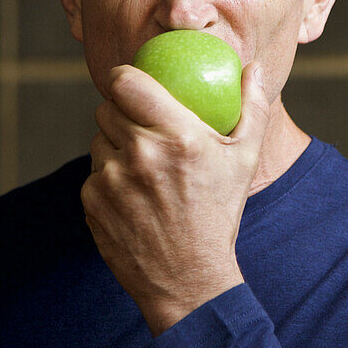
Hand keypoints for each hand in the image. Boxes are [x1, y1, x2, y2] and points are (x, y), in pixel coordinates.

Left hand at [82, 61, 270, 334]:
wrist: (189, 279)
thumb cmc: (219, 214)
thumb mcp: (245, 160)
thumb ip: (253, 108)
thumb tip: (255, 68)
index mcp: (178, 136)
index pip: (127, 83)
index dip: (123, 76)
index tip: (129, 81)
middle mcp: (141, 153)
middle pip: (107, 108)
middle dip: (121, 112)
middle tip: (138, 125)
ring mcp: (111, 179)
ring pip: (99, 140)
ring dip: (114, 146)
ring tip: (141, 168)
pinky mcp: (92, 201)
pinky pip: (93, 173)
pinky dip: (107, 179)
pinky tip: (132, 197)